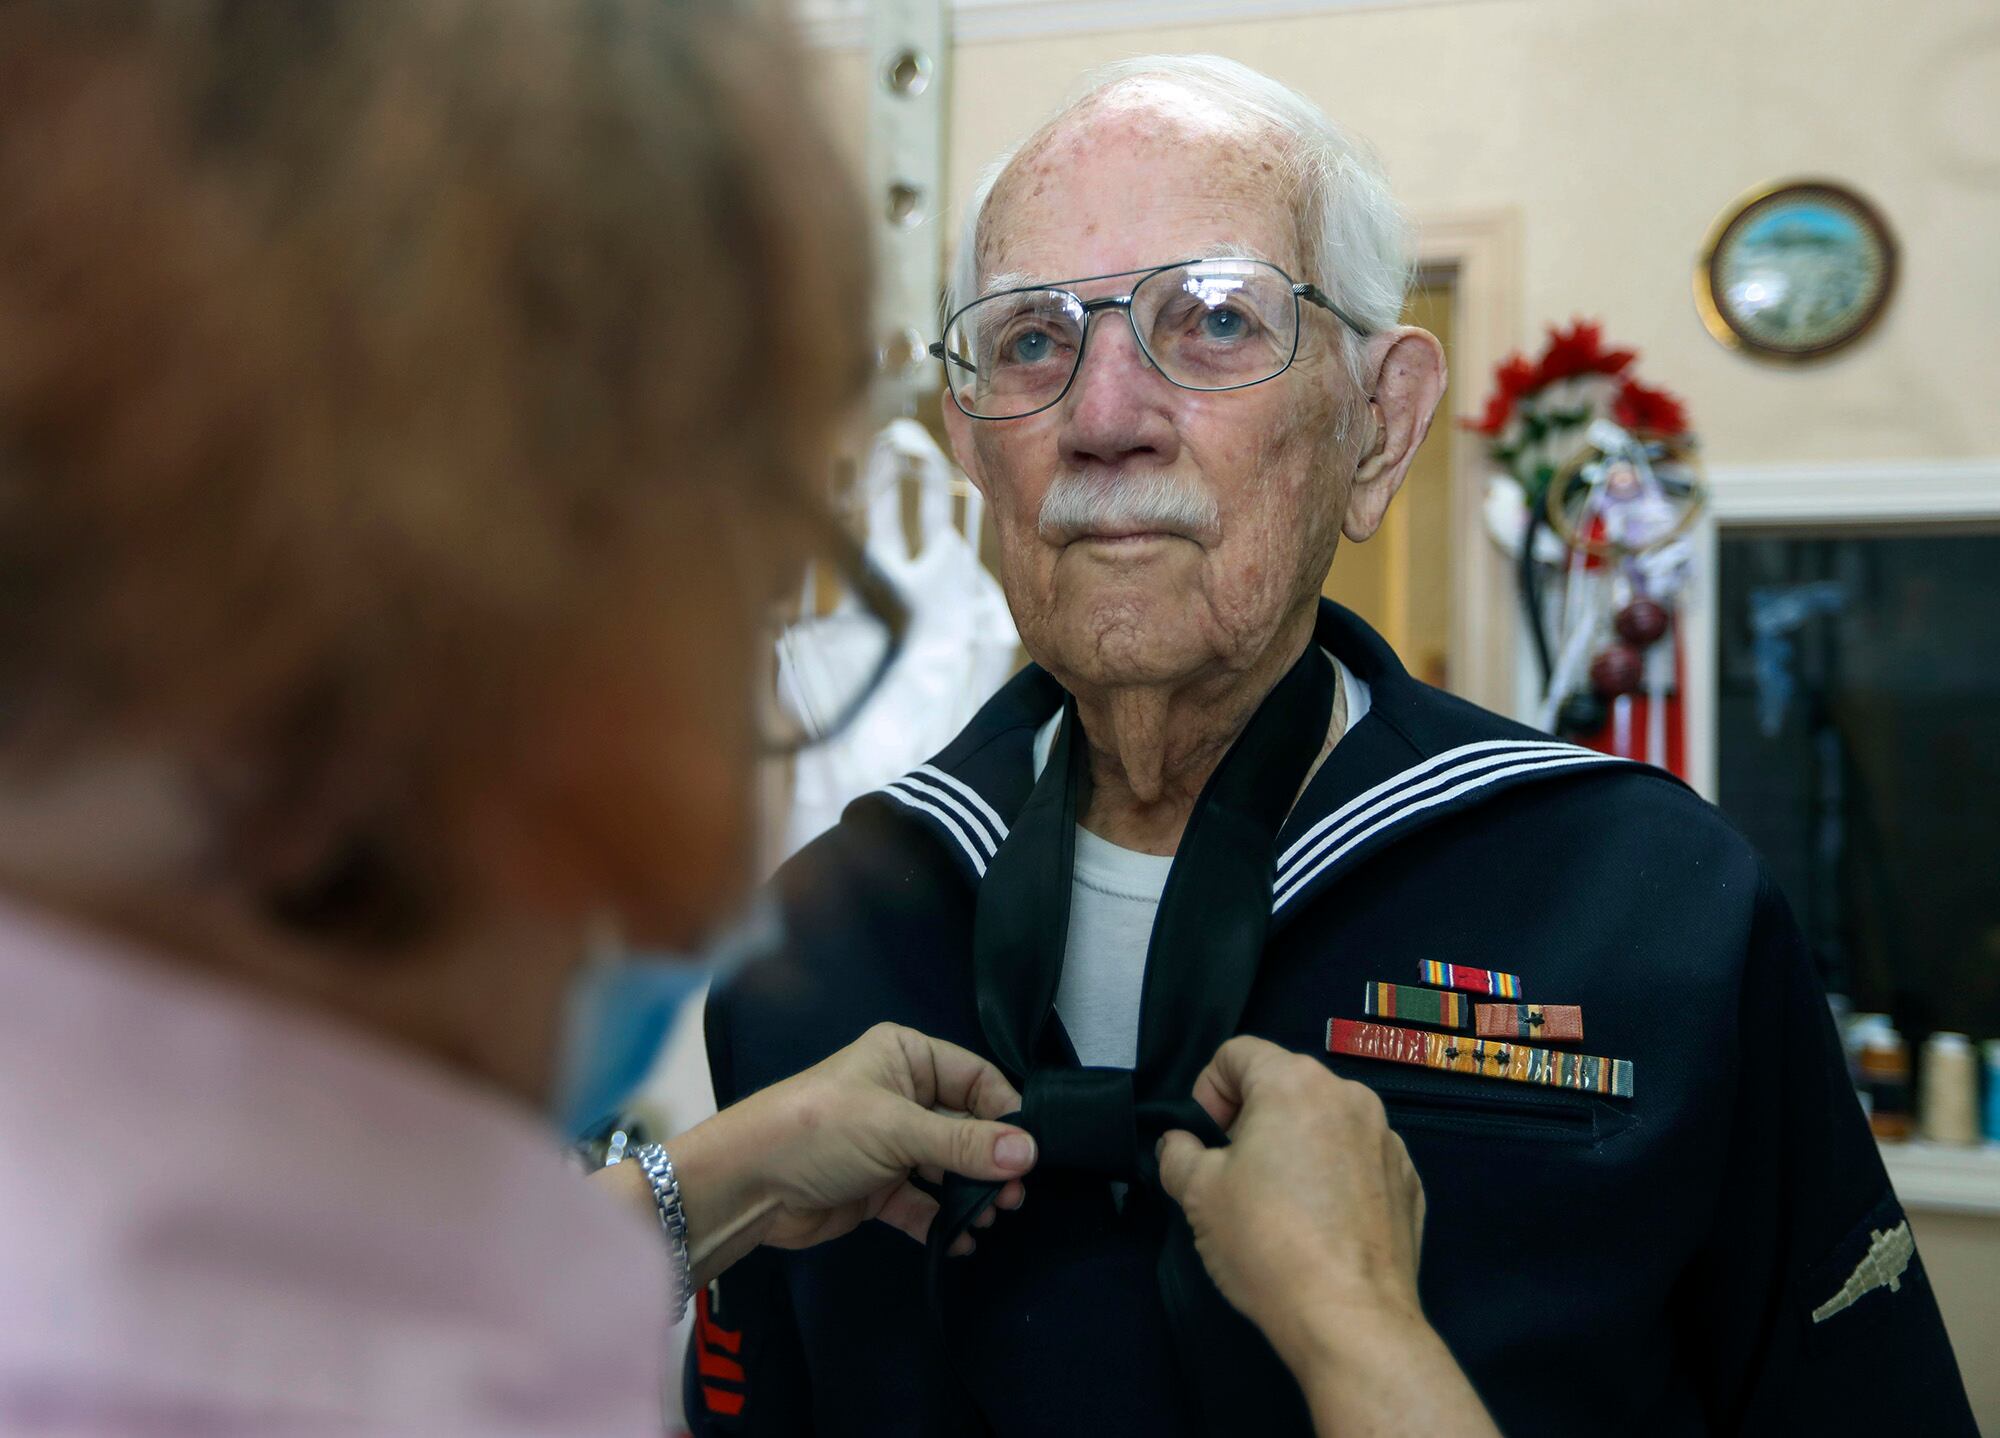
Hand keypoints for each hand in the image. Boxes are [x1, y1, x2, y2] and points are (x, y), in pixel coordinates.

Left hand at [661, 1023, 1035, 1283]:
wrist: (748, 1185)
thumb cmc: (817, 1131)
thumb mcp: (897, 1130)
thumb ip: (966, 1144)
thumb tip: (1029, 1152)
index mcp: (905, 1057)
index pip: (976, 1079)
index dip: (1006, 1114)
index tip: (1030, 1152)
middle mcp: (902, 1095)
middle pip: (967, 1127)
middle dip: (992, 1162)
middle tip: (1014, 1197)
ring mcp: (890, 1143)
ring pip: (949, 1168)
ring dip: (972, 1196)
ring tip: (992, 1219)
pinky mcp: (879, 1187)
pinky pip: (925, 1203)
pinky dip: (943, 1222)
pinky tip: (961, 1242)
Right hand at [1155, 1035, 1424, 1366]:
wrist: (1350, 1318)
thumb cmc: (1267, 1243)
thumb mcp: (1198, 1195)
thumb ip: (1178, 1154)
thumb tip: (1181, 1145)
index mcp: (1294, 1083)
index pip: (1237, 1053)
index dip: (1209, 1091)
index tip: (1207, 1141)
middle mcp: (1349, 1096)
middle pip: (1285, 1085)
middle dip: (1253, 1119)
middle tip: (1237, 1177)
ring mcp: (1388, 1139)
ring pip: (1326, 1123)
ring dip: (1297, 1146)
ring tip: (1282, 1206)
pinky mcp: (1410, 1182)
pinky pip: (1360, 1161)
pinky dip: (1337, 1177)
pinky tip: (1323, 1226)